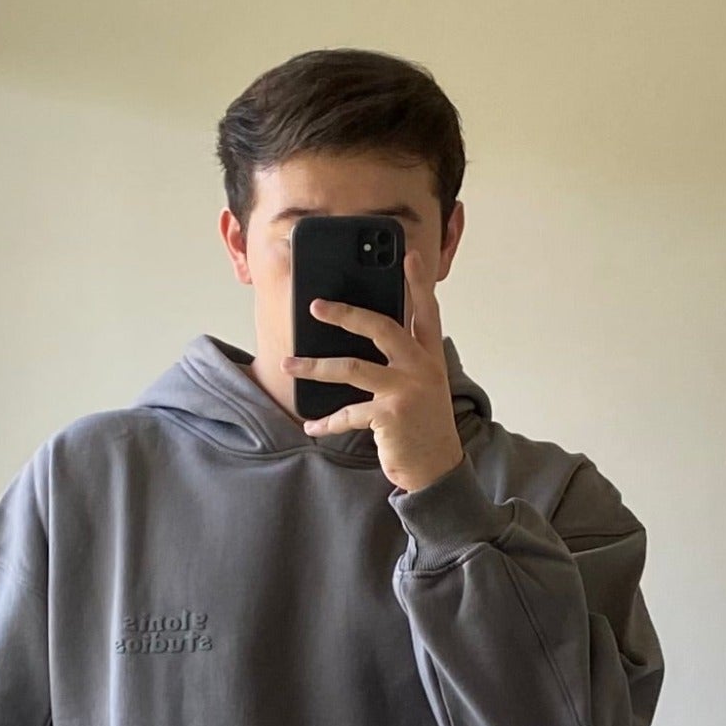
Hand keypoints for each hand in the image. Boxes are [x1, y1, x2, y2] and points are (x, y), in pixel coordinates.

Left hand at [285, 244, 464, 494]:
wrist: (437, 470)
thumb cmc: (422, 427)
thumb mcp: (422, 388)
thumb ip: (404, 362)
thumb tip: (366, 341)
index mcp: (430, 357)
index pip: (426, 312)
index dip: (418, 283)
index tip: (409, 255)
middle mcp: (421, 368)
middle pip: (381, 327)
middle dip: (345, 314)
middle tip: (316, 306)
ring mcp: (406, 390)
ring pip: (352, 367)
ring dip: (315, 366)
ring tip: (289, 364)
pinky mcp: (390, 415)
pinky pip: (348, 412)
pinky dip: (327, 421)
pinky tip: (312, 425)